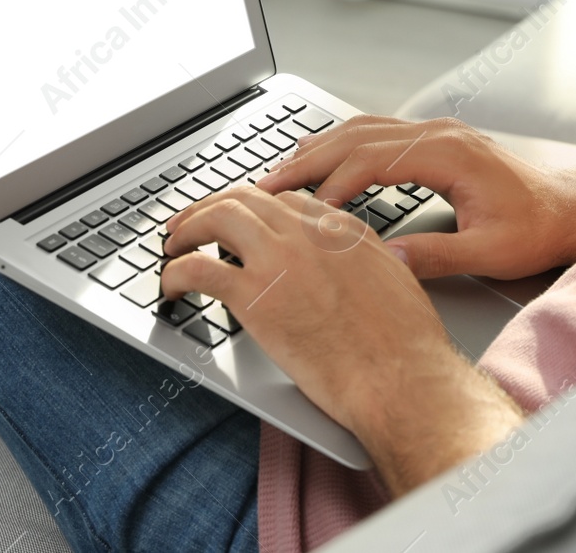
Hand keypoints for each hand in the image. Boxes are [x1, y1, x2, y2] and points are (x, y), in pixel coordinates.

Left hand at [160, 186, 523, 493]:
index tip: (239, 222)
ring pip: (217, 217)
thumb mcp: (395, 281)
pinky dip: (175, 272)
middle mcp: (310, 233)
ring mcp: (280, 259)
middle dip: (211, 206)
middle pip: (247, 198)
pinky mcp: (254, 296)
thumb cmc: (404, 346)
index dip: (254, 208)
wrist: (400, 376)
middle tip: (191, 224)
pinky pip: (198, 268)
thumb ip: (366, 263)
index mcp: (345, 229)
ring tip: (173, 247)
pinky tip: (171, 288)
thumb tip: (352, 270)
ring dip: (187, 228)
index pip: (286, 201)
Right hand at [257, 116, 575, 279]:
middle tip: (262, 186)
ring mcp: (438, 133)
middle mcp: (439, 135)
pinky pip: (378, 132)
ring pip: (363, 129)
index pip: (371, 161)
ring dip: (318, 148)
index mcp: (449, 155)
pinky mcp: (438, 141)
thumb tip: (386, 261)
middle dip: (307, 160)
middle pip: (356, 137)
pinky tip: (320, 161)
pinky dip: (341, 144)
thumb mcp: (492, 251)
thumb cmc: (541, 227)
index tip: (296, 209)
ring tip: (277, 173)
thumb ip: (437, 255)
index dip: (329, 184)